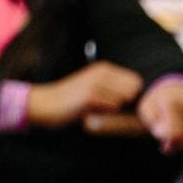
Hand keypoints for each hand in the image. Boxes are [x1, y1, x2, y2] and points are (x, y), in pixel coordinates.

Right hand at [26, 62, 142, 127]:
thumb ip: (113, 90)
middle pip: (134, 89)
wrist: (44, 104)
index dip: (134, 95)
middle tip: (113, 112)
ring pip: (125, 98)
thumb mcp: (93, 89)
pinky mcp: (89, 95)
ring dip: (117, 109)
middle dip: (130, 102)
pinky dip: (107, 113)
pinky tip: (93, 113)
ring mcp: (95, 82)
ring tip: (100, 112)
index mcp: (103, 69)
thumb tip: (137, 100)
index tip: (123, 106)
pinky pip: (113, 106)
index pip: (136, 81)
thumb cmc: (70, 101)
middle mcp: (101, 72)